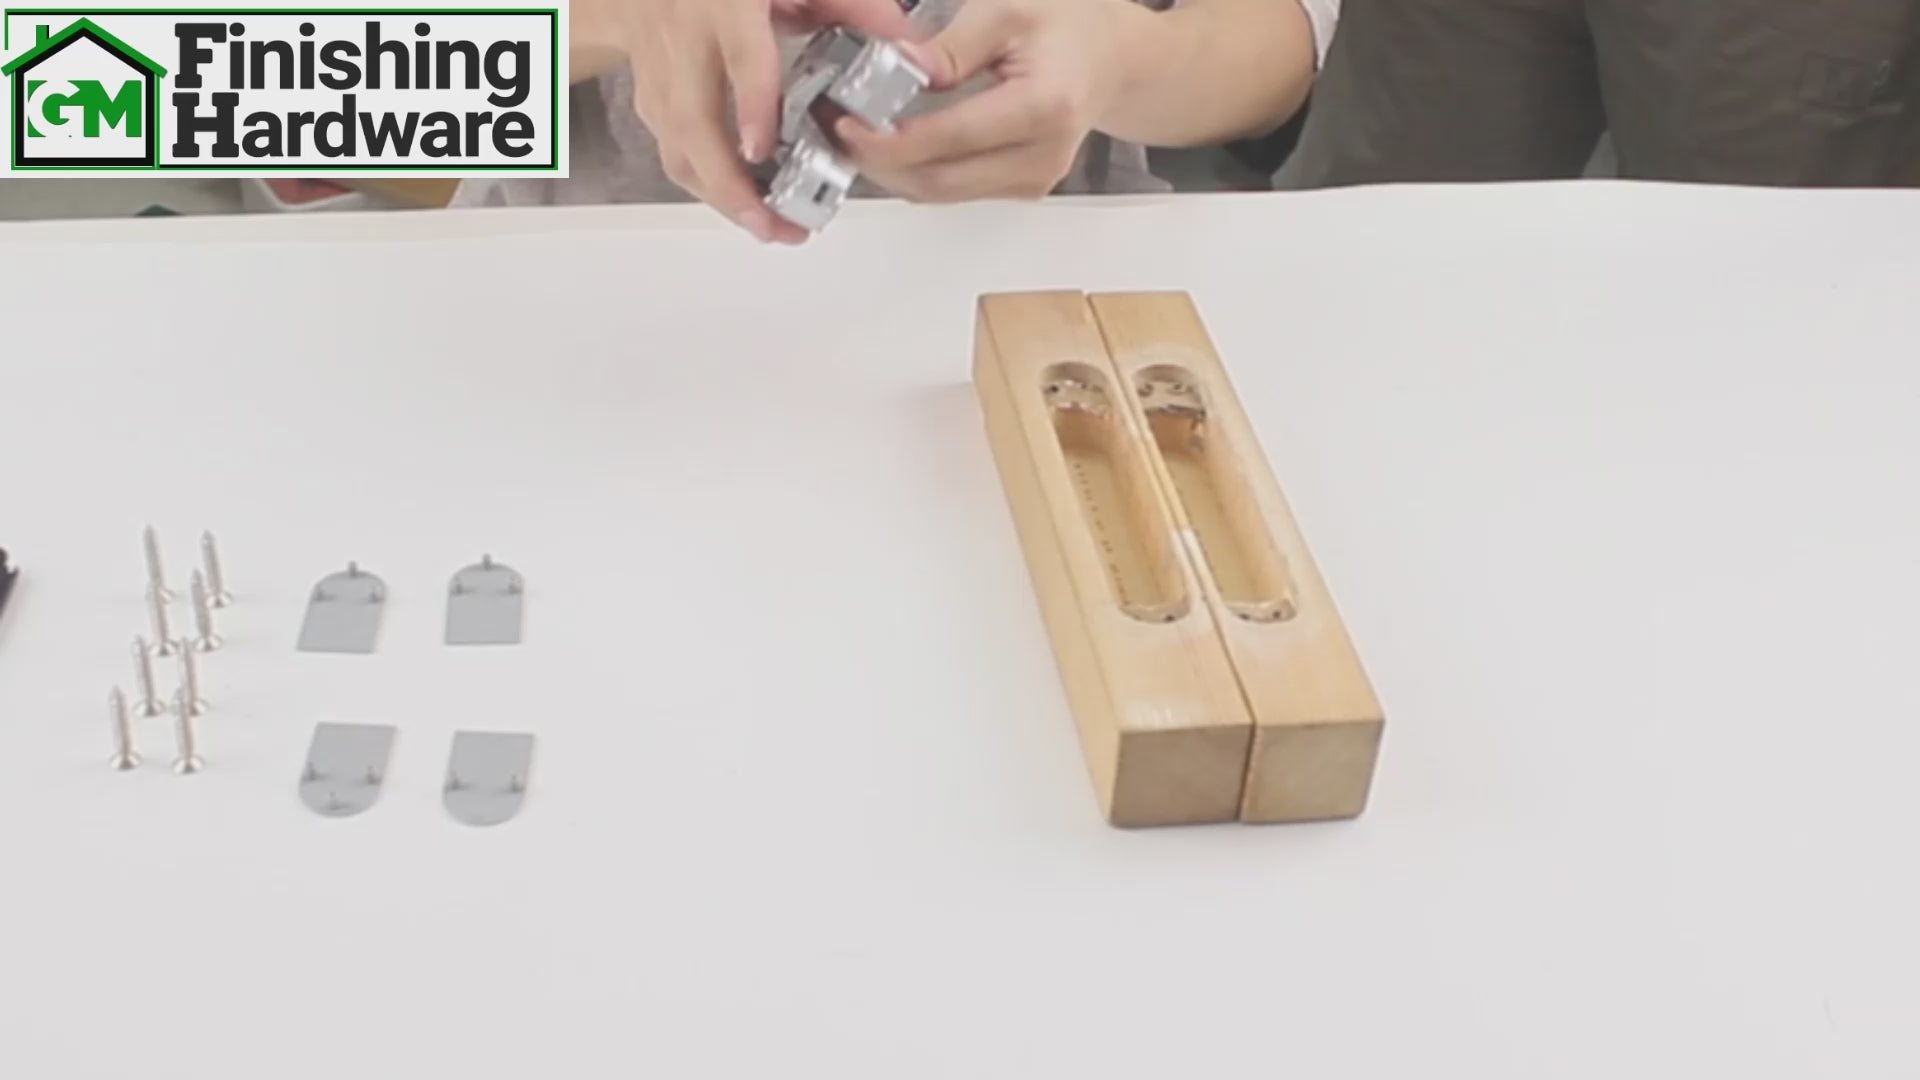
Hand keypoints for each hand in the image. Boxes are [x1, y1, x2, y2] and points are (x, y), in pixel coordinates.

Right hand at [573, 0, 912, 242]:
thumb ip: (856, 7)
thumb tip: (914, 53)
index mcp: (726, 2)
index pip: (741, 58)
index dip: (751, 108)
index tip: (762, 150)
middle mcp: (683, 34)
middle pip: (691, 120)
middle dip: (729, 184)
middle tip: (772, 223)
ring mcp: (657, 63)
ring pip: (673, 142)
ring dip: (717, 193)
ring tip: (765, 225)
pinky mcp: (647, 87)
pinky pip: (668, 144)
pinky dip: (703, 180)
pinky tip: (739, 199)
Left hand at [833, 0, 1148, 202]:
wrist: (1112, 61)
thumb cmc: (1068, 28)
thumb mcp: (1007, 10)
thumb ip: (951, 46)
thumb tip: (899, 66)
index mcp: (1043, 107)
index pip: (948, 139)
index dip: (888, 140)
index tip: (846, 123)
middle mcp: (1041, 157)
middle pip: (938, 181)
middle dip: (879, 161)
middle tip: (838, 129)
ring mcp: (1033, 181)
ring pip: (941, 193)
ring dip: (893, 169)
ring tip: (859, 132)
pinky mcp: (1021, 189)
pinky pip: (955, 190)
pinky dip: (917, 170)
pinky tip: (894, 141)